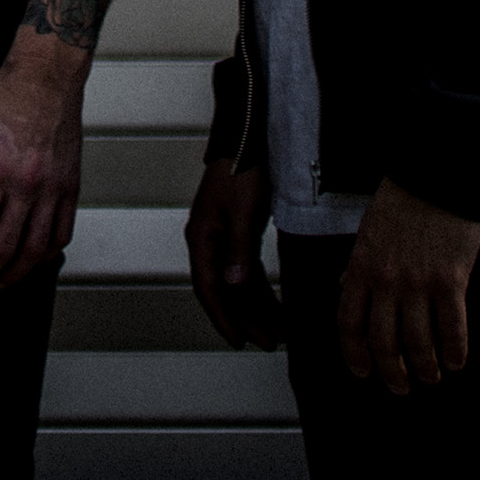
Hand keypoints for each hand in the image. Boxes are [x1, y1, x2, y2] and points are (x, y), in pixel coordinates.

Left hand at [0, 31, 85, 292]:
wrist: (44, 77)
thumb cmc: (0, 98)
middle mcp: (26, 186)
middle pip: (4, 250)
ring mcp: (52, 189)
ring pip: (36, 251)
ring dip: (14, 275)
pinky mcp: (71, 187)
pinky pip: (62, 234)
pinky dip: (46, 256)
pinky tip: (31, 261)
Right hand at [185, 156, 283, 348]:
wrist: (246, 138)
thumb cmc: (240, 168)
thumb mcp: (243, 212)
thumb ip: (238, 250)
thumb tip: (233, 286)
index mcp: (202, 237)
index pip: (209, 288)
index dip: (223, 317)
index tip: (238, 340)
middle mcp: (209, 241)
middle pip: (224, 290)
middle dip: (245, 318)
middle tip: (267, 341)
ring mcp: (222, 237)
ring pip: (236, 282)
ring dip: (255, 306)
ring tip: (276, 328)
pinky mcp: (237, 232)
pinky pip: (246, 269)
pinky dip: (259, 287)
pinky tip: (273, 302)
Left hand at [336, 179, 479, 394]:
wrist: (434, 177)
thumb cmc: (400, 203)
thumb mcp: (367, 233)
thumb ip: (357, 266)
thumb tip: (344, 289)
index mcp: (361, 267)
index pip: (348, 323)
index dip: (354, 354)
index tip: (363, 371)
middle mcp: (386, 280)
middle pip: (383, 343)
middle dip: (392, 373)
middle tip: (401, 386)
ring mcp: (418, 283)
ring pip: (417, 344)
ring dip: (425, 368)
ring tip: (431, 377)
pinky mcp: (450, 282)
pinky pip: (452, 330)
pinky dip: (454, 353)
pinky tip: (455, 361)